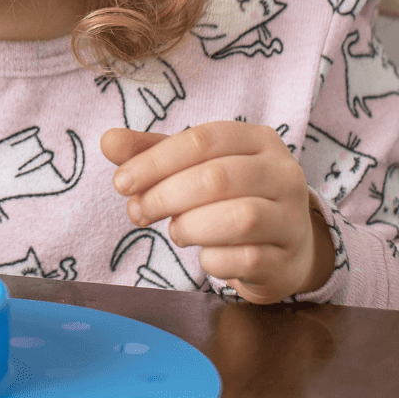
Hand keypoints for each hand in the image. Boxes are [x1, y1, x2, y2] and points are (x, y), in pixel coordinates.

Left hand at [101, 121, 335, 303]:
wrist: (283, 246)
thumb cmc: (228, 195)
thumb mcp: (190, 165)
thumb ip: (149, 152)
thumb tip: (107, 140)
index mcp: (258, 139)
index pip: (202, 140)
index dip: (155, 161)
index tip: (121, 181)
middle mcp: (283, 174)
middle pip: (218, 178)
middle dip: (165, 195)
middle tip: (136, 211)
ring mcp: (292, 219)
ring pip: (240, 218)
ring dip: (190, 226)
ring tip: (174, 231)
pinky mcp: (288, 261)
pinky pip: (247, 259)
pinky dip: (213, 259)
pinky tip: (204, 255)